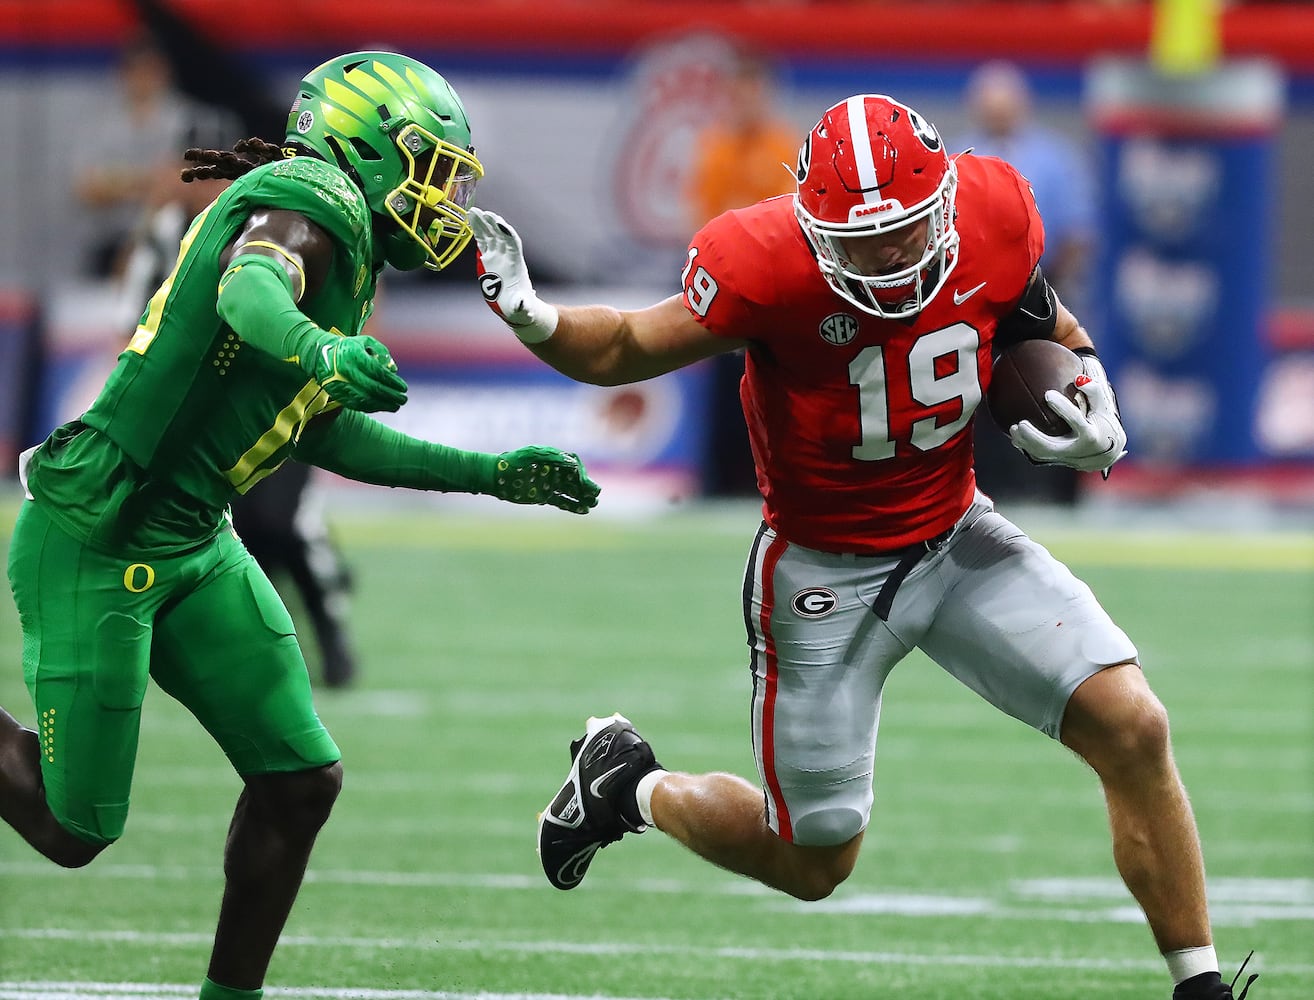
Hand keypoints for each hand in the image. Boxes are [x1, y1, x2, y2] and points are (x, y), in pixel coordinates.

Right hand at [311, 334, 408, 412]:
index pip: (377, 372)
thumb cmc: (349, 348)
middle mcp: (346, 370)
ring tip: (396, 406)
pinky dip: (372, 407)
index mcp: (354, 355)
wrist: (320, 356)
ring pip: (365, 400)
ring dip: (383, 405)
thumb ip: (382, 353)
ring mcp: (340, 384)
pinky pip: (357, 404)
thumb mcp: (366, 342)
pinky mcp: (337, 394)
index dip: (393, 382)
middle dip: (391, 396)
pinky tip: (382, 407)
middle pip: (373, 388)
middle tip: (403, 399)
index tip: (404, 387)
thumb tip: (395, 370)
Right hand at [468, 207, 558, 343]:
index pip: (512, 244)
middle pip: (500, 236)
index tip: (499, 223)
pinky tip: (471, 222)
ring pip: (490, 236)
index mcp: (516, 265)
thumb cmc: (522, 308)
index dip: (506, 233)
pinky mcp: (489, 260)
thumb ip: (523, 306)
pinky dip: (478, 233)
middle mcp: (507, 258)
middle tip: (481, 212)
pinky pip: (483, 243)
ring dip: (482, 224)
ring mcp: (498, 257)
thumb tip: (523, 305)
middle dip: (491, 224)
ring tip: (472, 212)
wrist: (517, 308)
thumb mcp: (523, 308)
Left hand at [490, 445, 600, 514]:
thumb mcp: (532, 455)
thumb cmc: (513, 462)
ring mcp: (550, 484)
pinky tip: (584, 511)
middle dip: (586, 487)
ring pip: (571, 492)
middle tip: (595, 495)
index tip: (585, 483)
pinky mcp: (545, 496)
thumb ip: (552, 457)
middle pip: (576, 480)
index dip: (582, 474)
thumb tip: (573, 462)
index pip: (574, 466)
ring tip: (593, 504)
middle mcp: (554, 471)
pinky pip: (562, 501)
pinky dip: (572, 506)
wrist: (496, 476)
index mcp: (553, 459)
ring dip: (583, 497)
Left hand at [1009, 361, 1126, 475]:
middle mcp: (1081, 452)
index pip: (1076, 421)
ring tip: (1013, 429)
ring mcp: (1070, 460)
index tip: (1048, 394)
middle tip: (1019, 423)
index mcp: (1093, 436)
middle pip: (1053, 447)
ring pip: (1044, 455)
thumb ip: (1094, 391)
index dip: (1063, 408)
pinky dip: (1028, 448)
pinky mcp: (1062, 463)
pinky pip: (1041, 457)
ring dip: (1026, 443)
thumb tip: (1079, 379)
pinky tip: (1016, 438)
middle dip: (1034, 437)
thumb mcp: (1104, 405)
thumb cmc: (1104, 421)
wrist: (1109, 449)